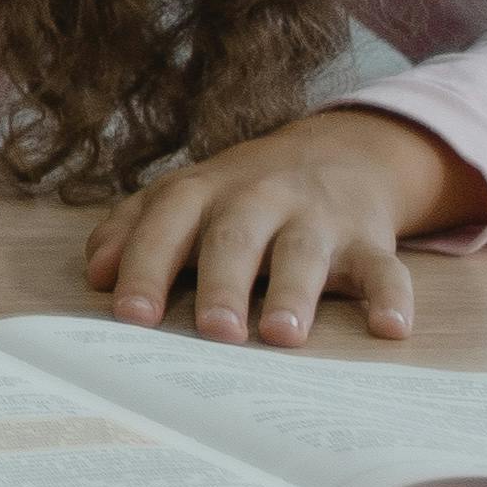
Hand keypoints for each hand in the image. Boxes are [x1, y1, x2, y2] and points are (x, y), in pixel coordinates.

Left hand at [82, 107, 483, 347]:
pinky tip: (389, 329)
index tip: (130, 315)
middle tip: (213, 332)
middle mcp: (259, 199)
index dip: (146, 267)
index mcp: (202, 191)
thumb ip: (132, 229)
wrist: (336, 151)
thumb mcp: (181, 197)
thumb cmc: (238, 193)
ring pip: (304, 252)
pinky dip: (390, 298)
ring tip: (281, 335)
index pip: (165, 226)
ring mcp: (318, 217)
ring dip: (294, 293)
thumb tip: (96, 273)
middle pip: (234, 239)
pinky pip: (385, 268)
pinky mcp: (371, 239)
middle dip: (222, 284)